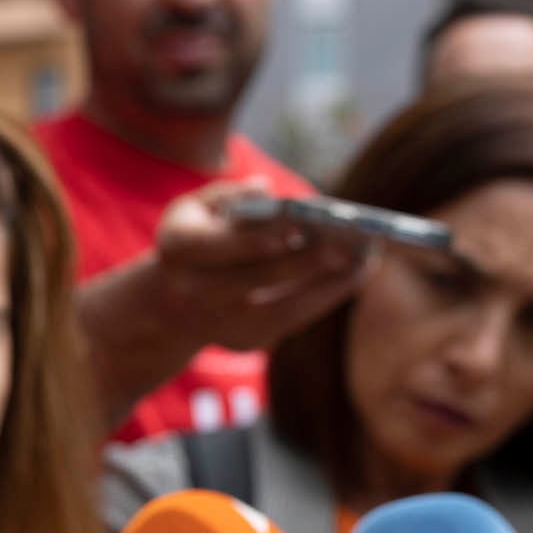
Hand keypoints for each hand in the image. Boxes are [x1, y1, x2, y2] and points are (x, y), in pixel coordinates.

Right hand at [151, 183, 374, 349]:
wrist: (170, 302)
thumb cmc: (196, 238)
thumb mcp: (197, 207)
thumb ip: (230, 194)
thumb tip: (268, 192)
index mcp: (177, 247)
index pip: (219, 244)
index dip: (256, 239)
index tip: (296, 227)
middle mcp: (192, 291)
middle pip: (255, 278)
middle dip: (303, 263)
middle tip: (345, 247)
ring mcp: (219, 322)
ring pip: (280, 306)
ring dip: (325, 285)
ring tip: (362, 262)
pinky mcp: (244, 340)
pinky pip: (291, 320)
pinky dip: (324, 298)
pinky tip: (352, 277)